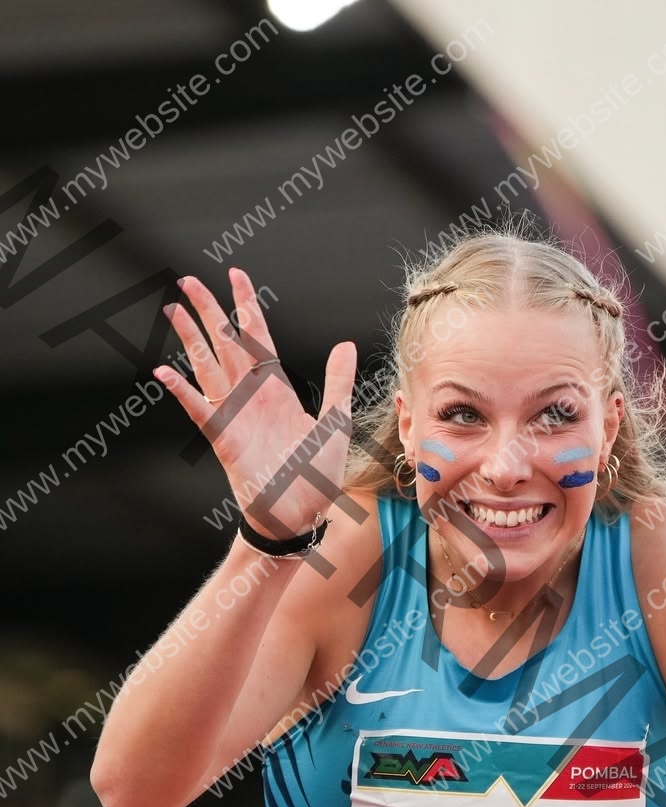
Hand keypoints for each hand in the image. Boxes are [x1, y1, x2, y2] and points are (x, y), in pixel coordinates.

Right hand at [153, 267, 356, 536]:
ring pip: (207, 366)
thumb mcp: (335, 422)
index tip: (235, 275)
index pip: (258, 337)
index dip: (246, 306)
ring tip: (173, 309)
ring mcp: (234, 415)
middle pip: (225, 343)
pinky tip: (164, 372)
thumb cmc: (317, 475)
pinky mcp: (223, 438)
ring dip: (191, 338)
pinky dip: (182, 391)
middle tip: (189, 279)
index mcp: (277, 389)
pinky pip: (199, 409)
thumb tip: (345, 343)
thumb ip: (337, 381)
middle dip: (209, 311)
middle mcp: (251, 396)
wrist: (301, 515)